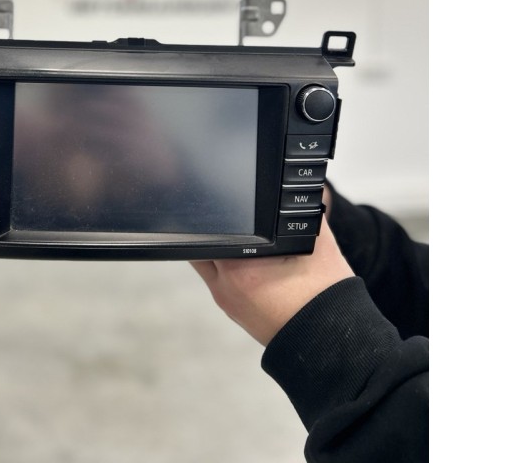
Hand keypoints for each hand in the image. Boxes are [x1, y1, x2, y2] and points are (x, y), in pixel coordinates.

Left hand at [190, 199, 353, 346]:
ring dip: (217, 248)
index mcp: (241, 266)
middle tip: (229, 218)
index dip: (216, 211)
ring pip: (206, 263)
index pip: (212, 229)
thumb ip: (302, 212)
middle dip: (213, 229)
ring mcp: (226, 300)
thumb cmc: (325, 297)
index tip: (223, 202)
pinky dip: (225, 265)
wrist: (331, 341)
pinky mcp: (233, 309)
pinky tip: (246, 260)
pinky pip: (217, 279)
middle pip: (200, 246)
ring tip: (241, 239)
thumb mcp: (316, 243)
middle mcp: (225, 285)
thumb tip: (301, 190)